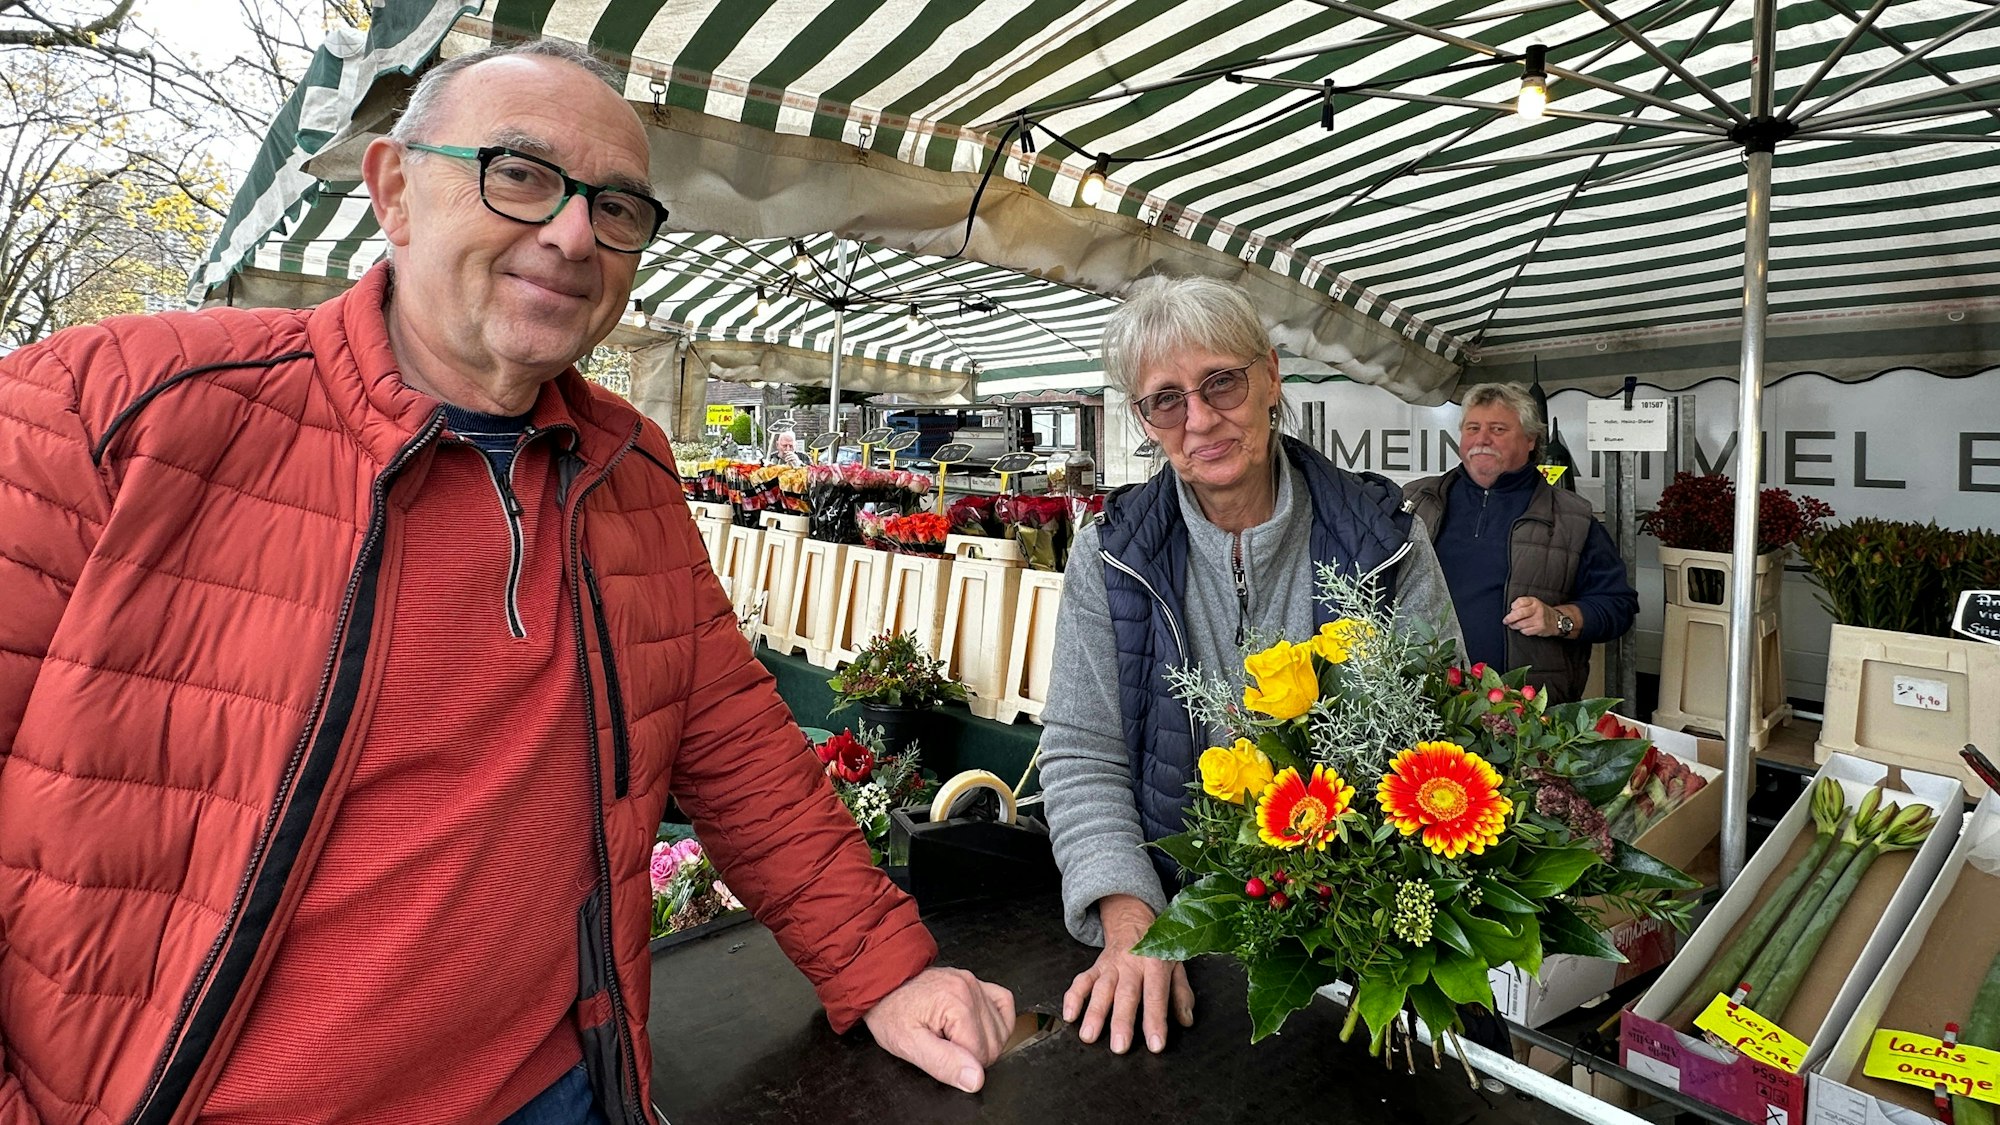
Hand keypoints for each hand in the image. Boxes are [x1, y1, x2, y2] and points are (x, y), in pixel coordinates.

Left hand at [863, 966, 1015, 1092]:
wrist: (882, 987)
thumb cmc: (891, 1013)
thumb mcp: (908, 1045)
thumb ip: (944, 1063)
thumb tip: (975, 1079)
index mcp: (955, 1003)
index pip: (981, 1055)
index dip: (960, 1063)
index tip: (939, 1052)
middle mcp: (969, 988)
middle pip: (994, 1043)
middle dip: (971, 1053)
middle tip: (944, 1044)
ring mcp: (975, 983)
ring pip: (1002, 1028)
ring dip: (981, 1038)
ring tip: (952, 1033)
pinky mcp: (977, 982)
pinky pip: (1004, 1003)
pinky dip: (997, 1020)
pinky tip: (977, 1026)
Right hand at [1062, 894, 1194, 1053]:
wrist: (1133, 921)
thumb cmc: (1156, 949)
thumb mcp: (1176, 965)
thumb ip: (1181, 993)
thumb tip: (1186, 1020)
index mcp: (1155, 964)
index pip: (1156, 995)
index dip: (1155, 1020)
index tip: (1155, 1044)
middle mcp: (1131, 965)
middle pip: (1126, 994)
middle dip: (1121, 1021)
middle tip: (1119, 1046)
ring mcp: (1111, 966)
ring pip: (1101, 989)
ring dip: (1094, 1013)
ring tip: (1088, 1036)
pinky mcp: (1096, 967)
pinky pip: (1082, 981)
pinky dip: (1073, 997)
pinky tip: (1069, 1016)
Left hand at [1504, 596, 1556, 636]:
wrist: (1556, 620)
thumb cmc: (1540, 612)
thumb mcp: (1533, 604)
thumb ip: (1522, 605)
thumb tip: (1510, 612)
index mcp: (1534, 601)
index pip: (1520, 601)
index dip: (1514, 606)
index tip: (1512, 608)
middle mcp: (1537, 609)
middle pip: (1519, 613)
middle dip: (1510, 618)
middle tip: (1505, 621)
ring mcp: (1539, 619)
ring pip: (1521, 624)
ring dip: (1515, 626)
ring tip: (1513, 625)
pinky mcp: (1540, 628)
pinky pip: (1526, 631)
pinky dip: (1522, 631)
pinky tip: (1524, 628)